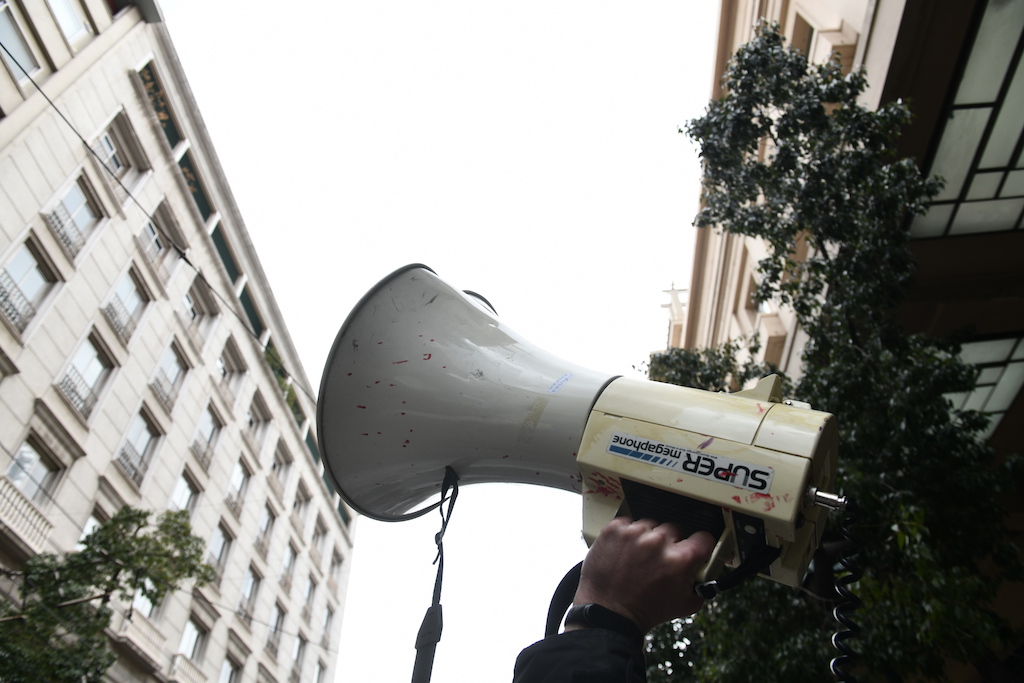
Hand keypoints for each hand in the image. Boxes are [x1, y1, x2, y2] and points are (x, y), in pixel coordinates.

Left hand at [570, 517, 715, 633]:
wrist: (608, 612)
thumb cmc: (644, 610)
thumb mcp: (683, 604)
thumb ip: (699, 586)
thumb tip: (704, 574)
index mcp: (679, 559)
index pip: (703, 538)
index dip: (700, 545)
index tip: (695, 547)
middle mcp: (658, 542)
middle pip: (674, 529)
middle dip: (670, 544)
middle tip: (659, 560)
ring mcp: (634, 534)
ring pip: (650, 525)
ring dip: (647, 538)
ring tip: (638, 558)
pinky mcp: (614, 530)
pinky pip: (627, 523)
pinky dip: (627, 535)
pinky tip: (625, 552)